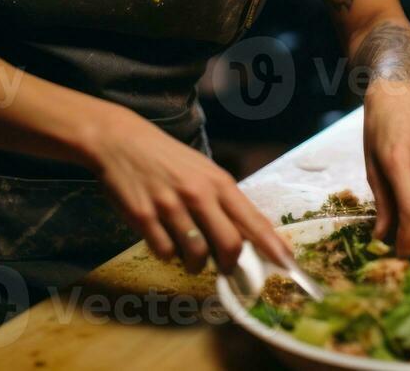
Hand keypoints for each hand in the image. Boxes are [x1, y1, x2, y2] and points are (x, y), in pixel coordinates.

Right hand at [88, 108, 291, 274]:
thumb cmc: (167, 159)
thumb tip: (247, 238)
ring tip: (188, 249)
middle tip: (224, 267)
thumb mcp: (202, 172)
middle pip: (229, 245)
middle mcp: (198, 194)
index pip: (253, 220)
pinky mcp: (144, 217)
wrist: (121, 141)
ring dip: (196, 263)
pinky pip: (165, 253)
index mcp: (218, 182)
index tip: (288, 265)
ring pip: (196, 255)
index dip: (273, 246)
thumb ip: (223, 202)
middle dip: (230, 265)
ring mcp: (170, 206)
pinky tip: (163, 235)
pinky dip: (167, 253)